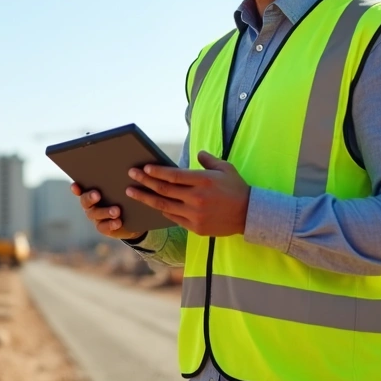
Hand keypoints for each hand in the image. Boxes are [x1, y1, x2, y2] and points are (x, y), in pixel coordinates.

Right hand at [70, 183, 143, 240]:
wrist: (132, 217)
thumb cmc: (123, 197)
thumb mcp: (120, 187)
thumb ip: (116, 179)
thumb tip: (119, 164)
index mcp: (92, 192)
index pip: (80, 188)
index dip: (76, 188)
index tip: (75, 185)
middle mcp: (90, 205)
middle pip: (85, 201)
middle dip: (90, 197)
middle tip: (97, 194)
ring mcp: (95, 217)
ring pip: (95, 214)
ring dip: (105, 212)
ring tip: (116, 211)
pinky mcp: (103, 228)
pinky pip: (103, 227)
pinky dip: (111, 224)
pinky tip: (118, 221)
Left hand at [126, 150, 250, 236]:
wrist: (250, 215)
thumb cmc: (236, 188)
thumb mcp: (226, 168)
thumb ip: (209, 160)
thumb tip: (197, 153)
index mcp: (203, 181)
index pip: (174, 176)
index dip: (157, 171)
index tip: (144, 168)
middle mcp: (197, 198)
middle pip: (164, 190)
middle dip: (144, 182)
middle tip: (130, 175)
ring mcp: (195, 214)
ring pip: (164, 205)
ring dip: (145, 198)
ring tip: (131, 192)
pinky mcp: (195, 227)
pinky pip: (173, 217)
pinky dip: (160, 210)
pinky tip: (150, 204)